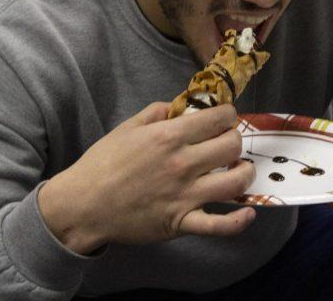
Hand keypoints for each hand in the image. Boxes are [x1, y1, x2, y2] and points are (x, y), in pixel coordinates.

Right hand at [38, 103, 255, 253]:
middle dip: (234, 140)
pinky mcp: (181, 222)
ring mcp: (185, 195)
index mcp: (168, 137)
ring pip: (235, 182)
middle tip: (226, 143)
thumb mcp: (127, 128)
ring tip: (238, 169)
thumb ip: (156, 112)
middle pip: (232, 146)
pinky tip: (248, 212)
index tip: (224, 119)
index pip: (218, 118)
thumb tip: (177, 105)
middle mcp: (182, 163)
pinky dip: (239, 221)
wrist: (83, 205)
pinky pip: (219, 225)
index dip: (227, 115)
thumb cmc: (102, 164)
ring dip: (244, 173)